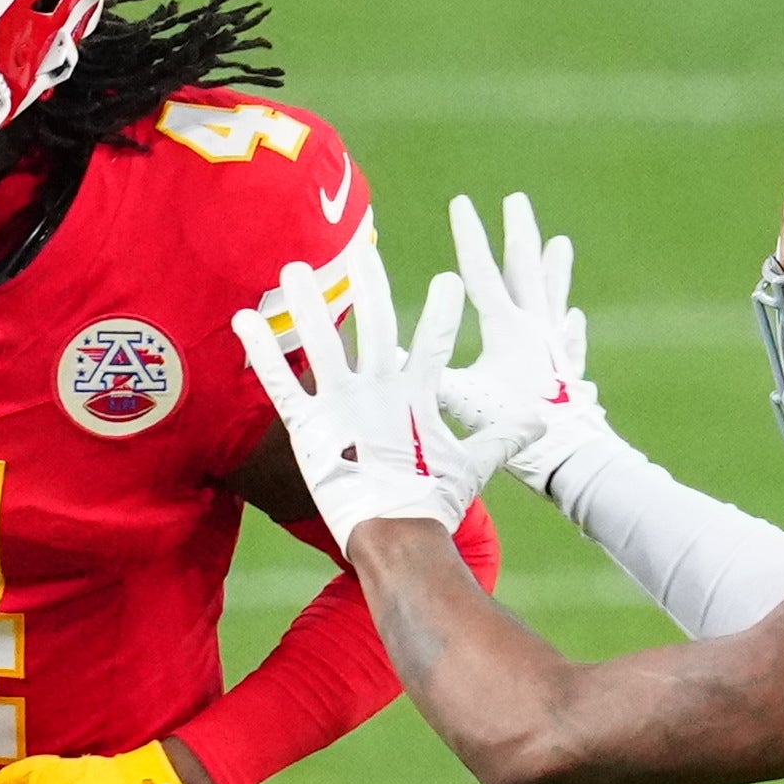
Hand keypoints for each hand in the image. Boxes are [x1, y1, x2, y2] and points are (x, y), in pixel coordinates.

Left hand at [236, 230, 480, 539]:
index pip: (435, 344)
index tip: (450, 279)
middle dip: (368, 284)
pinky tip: (243, 321)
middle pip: (375, 326)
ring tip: (293, 268)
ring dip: (307, 304)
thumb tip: (540, 422)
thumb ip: (502, 436)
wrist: (395, 535)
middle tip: (361, 248)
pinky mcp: (308, 427)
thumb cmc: (433, 503)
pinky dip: (260, 350)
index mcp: (417, 398)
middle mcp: (379, 392)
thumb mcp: (473, 465)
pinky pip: (280, 382)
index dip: (443, 312)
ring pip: (322, 343)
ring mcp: (342, 407)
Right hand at [434, 191, 616, 491]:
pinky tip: (574, 319)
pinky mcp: (569, 371)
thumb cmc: (512, 424)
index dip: (470, 236)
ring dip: (555, 270)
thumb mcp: (463, 399)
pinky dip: (570, 328)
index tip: (462, 202)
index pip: (483, 272)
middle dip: (519, 233)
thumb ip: (429, 373)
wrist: (567, 455)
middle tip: (517, 200)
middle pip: (525, 270)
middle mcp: (534, 330)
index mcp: (506, 328)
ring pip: (553, 297)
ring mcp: (555, 348)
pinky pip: (570, 340)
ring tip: (562, 242)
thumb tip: (390, 354)